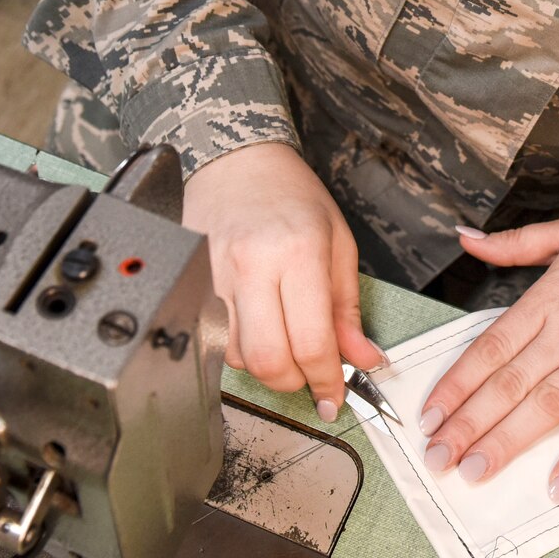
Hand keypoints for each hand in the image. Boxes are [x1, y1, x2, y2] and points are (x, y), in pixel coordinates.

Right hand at [181, 142, 385, 422]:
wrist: (238, 161)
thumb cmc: (291, 194)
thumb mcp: (338, 243)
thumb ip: (348, 308)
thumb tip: (362, 358)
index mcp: (297, 253)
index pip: (311, 342)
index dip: (327, 381)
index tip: (336, 396)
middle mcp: (253, 268)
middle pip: (269, 361)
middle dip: (295, 383)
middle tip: (312, 376)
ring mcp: (218, 278)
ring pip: (241, 357)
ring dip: (270, 368)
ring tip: (288, 343)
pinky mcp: (197, 285)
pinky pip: (221, 337)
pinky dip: (246, 348)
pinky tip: (263, 328)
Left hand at [417, 212, 558, 502]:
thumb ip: (513, 243)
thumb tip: (463, 236)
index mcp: (550, 298)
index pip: (491, 347)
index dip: (457, 384)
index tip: (428, 416)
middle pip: (510, 383)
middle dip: (468, 423)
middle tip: (438, 458)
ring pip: (549, 405)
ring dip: (509, 440)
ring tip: (476, 470)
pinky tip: (558, 485)